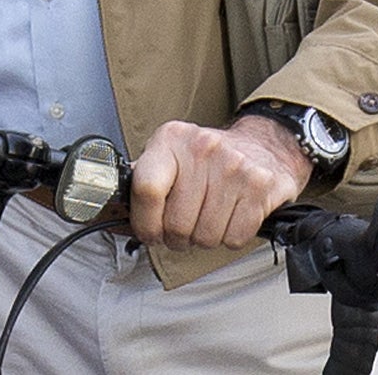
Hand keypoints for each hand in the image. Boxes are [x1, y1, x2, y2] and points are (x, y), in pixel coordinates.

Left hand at [129, 115, 311, 250]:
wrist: (264, 145)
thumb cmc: (209, 158)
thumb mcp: (170, 154)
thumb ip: (143, 180)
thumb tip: (113, 213)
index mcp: (172, 139)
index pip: (146, 189)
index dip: (145, 222)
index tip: (149, 231)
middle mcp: (203, 149)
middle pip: (176, 224)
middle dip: (178, 236)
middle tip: (185, 226)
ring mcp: (235, 167)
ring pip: (205, 236)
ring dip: (205, 237)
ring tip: (210, 217)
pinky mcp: (261, 187)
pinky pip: (234, 238)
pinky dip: (231, 237)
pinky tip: (232, 216)